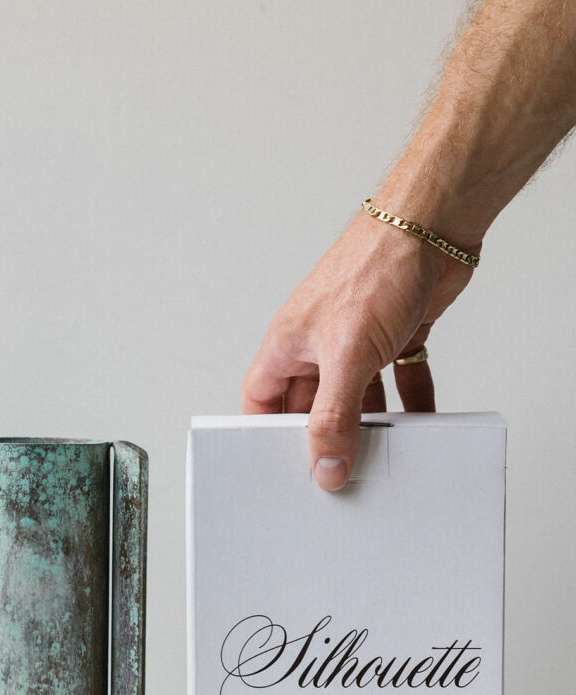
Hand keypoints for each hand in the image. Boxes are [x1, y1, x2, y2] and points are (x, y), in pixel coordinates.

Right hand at [241, 212, 478, 489]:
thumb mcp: (347, 357)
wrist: (433, 225)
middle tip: (339, 469)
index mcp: (289, 345)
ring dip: (372, 423)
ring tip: (383, 451)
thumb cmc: (375, 266)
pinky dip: (410, 401)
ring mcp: (357, 340)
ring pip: (357, 397)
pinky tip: (422, 421)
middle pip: (313, 405)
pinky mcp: (395, 335)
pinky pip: (399, 380)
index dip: (265, 432)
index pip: (261, 399)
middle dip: (326, 435)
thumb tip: (326, 465)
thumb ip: (335, 417)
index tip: (279, 467)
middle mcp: (319, 344)